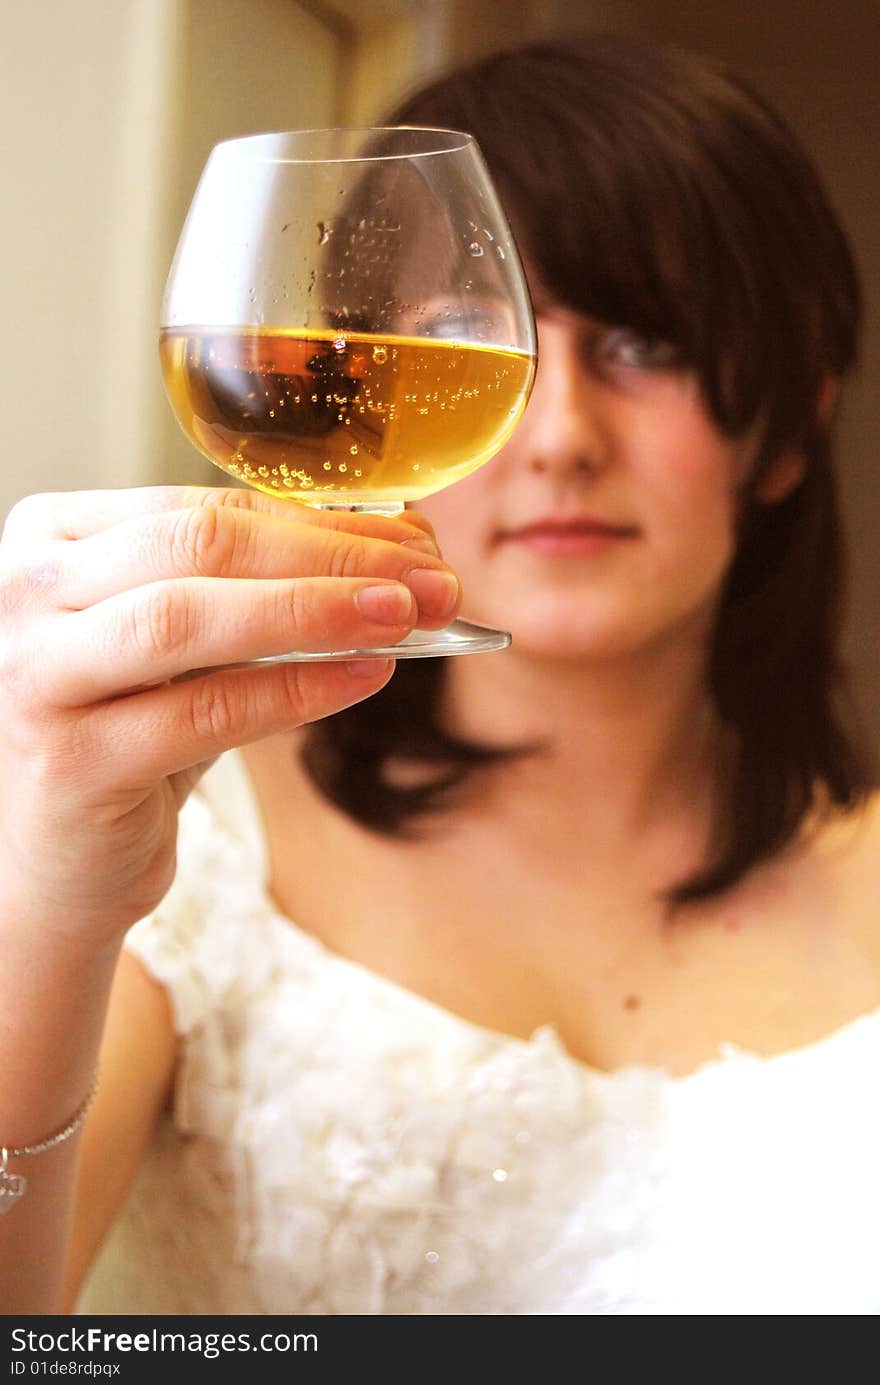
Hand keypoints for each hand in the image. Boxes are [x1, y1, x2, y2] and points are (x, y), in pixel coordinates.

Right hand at [0, 486, 459, 943]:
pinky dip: (293, 692)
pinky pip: (200, 712)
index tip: (417, 542)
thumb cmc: (133, 732)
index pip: (205, 509)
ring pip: (187, 617)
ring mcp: (36, 675)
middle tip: (431, 580)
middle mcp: (24, 591)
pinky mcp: (69, 761)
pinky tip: (363, 679)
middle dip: (331, 557)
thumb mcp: (190, 646)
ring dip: (313, 612)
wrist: (60, 861)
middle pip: (198, 546)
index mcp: (53, 535)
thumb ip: (263, 591)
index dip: (321, 522)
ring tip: (405, 619)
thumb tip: (401, 549)